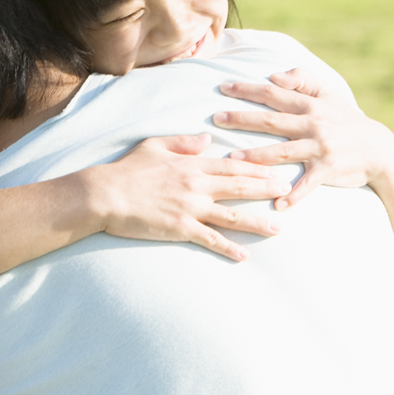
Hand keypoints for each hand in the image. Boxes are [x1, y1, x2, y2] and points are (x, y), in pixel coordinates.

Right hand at [89, 134, 291, 260]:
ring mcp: (190, 208)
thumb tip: (209, 139)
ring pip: (232, 215)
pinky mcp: (180, 228)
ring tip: (279, 228)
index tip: (276, 170)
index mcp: (192, 164)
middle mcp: (197, 185)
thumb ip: (184, 142)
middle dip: (267, 190)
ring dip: (258, 222)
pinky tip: (244, 256)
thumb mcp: (155, 145)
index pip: (233, 165)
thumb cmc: (127, 169)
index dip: (257, 168)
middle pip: (240, 187)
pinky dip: (228, 248)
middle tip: (288, 193)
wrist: (105, 194)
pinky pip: (210, 239)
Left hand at [214, 68, 393, 209]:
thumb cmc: (346, 119)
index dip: (248, 90)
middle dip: (242, 119)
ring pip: (283, 151)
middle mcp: (313, 124)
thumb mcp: (329, 93)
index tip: (223, 88)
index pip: (273, 94)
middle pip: (271, 120)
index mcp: (310, 105)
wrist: (377, 148)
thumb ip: (302, 80)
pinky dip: (295, 196)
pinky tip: (278, 205)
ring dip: (257, 156)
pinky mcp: (328, 169)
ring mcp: (320, 148)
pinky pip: (308, 184)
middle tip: (216, 119)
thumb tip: (273, 76)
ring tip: (233, 159)